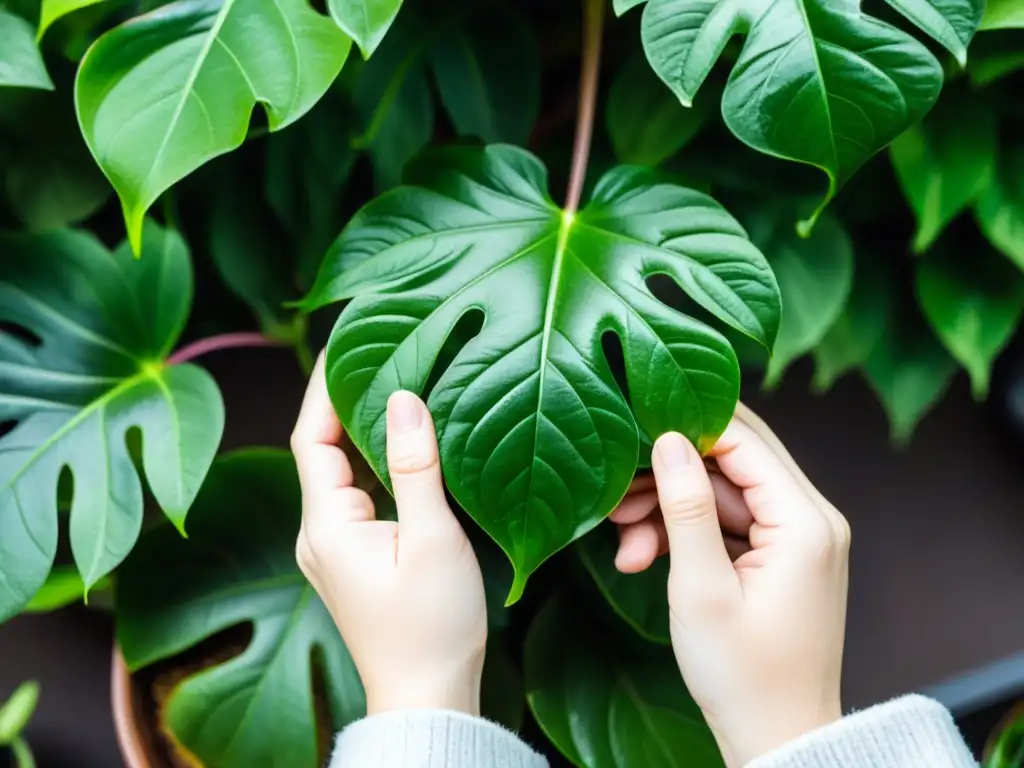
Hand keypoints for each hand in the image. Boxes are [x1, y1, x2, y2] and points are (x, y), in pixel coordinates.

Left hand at [291, 356, 487, 716]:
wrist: (427, 697)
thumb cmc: (432, 628)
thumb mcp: (432, 540)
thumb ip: (416, 467)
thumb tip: (404, 399)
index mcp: (326, 527)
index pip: (310, 437)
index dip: (323, 387)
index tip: (345, 343)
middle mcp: (318, 534)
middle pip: (321, 450)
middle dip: (344, 401)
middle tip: (377, 353)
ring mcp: (333, 549)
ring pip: (340, 473)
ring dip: (360, 432)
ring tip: (392, 385)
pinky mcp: (354, 559)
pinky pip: (356, 496)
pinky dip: (375, 464)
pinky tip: (404, 446)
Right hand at [611, 403, 849, 766]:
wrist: (778, 739)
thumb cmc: (743, 677)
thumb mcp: (702, 589)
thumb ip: (686, 508)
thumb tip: (669, 440)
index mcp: (806, 523)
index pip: (745, 440)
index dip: (687, 428)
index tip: (633, 433)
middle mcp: (811, 520)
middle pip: (733, 462)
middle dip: (670, 473)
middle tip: (618, 495)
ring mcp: (796, 539)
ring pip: (723, 493)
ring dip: (669, 510)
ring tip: (623, 542)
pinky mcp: (778, 557)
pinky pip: (727, 524)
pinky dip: (685, 534)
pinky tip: (641, 556)